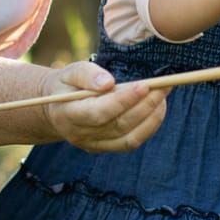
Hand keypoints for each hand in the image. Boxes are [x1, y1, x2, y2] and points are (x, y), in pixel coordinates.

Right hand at [42, 60, 166, 152]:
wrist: (55, 108)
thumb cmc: (67, 85)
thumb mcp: (70, 72)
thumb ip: (87, 75)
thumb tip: (108, 82)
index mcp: (68, 114)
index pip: (99, 112)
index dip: (123, 100)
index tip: (145, 85)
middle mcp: (80, 135)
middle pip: (118, 125)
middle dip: (145, 105)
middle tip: (164, 86)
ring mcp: (92, 145)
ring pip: (128, 137)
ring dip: (151, 117)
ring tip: (163, 95)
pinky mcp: (104, 148)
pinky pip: (130, 142)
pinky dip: (148, 127)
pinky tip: (157, 109)